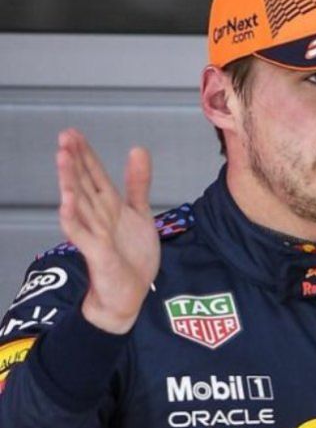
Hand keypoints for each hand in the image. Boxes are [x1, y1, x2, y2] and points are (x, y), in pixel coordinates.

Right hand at [56, 129, 159, 333]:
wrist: (128, 294)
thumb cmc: (130, 256)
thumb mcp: (140, 214)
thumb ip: (137, 184)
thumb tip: (137, 149)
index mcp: (110, 207)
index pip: (94, 175)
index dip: (85, 154)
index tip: (73, 132)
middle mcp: (98, 217)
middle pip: (84, 184)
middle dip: (74, 160)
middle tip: (64, 136)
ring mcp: (95, 234)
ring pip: (79, 203)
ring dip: (70, 181)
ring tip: (62, 158)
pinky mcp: (97, 253)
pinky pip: (81, 234)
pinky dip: (73, 218)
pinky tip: (67, 202)